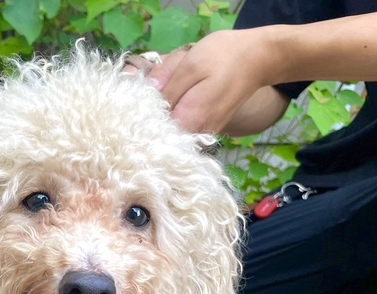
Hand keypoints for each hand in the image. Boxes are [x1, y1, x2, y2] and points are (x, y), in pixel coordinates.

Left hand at [145, 29, 278, 133]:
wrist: (258, 59)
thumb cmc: (225, 57)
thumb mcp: (190, 64)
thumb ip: (166, 85)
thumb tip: (144, 98)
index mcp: (188, 121)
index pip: (152, 132)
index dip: (140, 117)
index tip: (134, 100)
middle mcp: (195, 135)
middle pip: (160, 132)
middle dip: (150, 112)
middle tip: (153, 85)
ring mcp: (201, 135)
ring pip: (170, 128)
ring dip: (163, 110)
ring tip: (169, 86)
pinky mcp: (205, 130)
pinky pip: (181, 125)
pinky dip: (174, 110)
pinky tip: (177, 93)